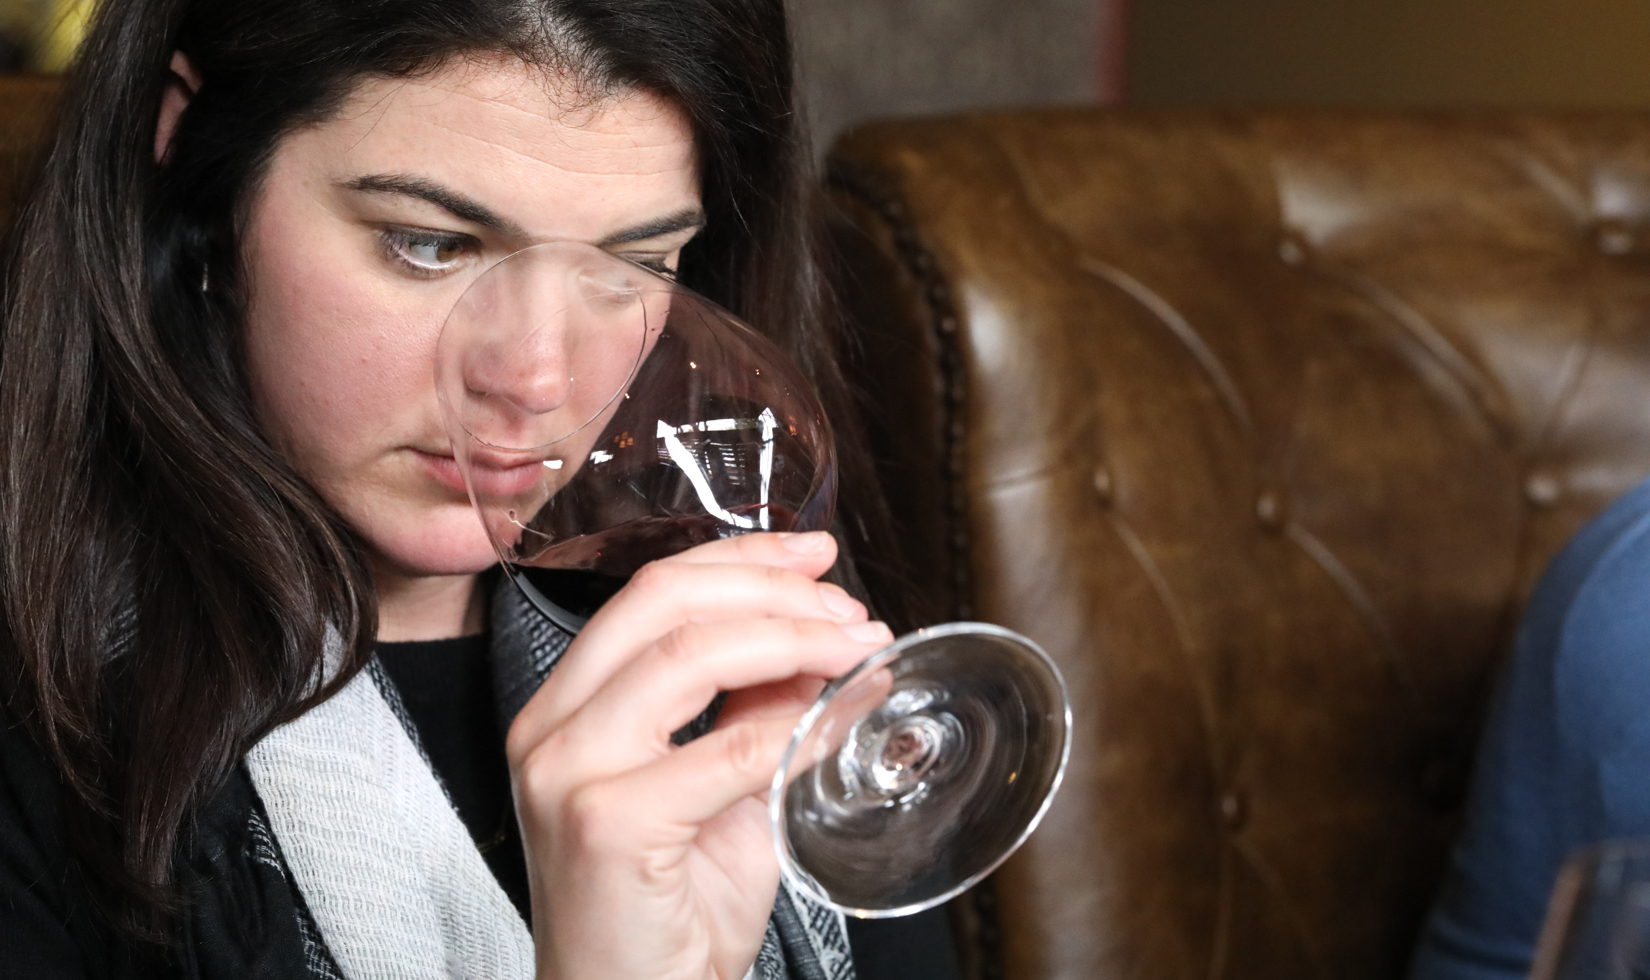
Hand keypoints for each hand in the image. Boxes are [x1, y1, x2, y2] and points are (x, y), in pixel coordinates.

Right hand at [507, 531, 892, 979]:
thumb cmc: (668, 916)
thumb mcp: (723, 791)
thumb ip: (757, 712)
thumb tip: (823, 642)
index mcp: (567, 708)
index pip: (652, 591)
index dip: (742, 557)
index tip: (813, 553)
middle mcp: (551, 727)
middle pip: (665, 600)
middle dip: (773, 587)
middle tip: (848, 606)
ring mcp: (568, 771)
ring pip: (690, 652)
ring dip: (794, 638)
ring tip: (856, 649)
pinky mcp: (606, 822)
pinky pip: (726, 749)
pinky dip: (799, 726)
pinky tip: (841, 721)